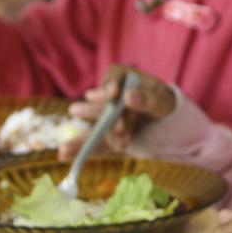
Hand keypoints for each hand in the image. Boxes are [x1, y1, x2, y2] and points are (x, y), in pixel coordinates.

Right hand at [59, 64, 176, 158]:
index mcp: (123, 78)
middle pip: (105, 105)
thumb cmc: (165, 105)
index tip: (113, 93)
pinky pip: (93, 139)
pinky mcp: (106, 132)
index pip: (113, 81)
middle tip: (122, 131)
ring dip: (97, 137)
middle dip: (111, 120)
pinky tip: (63, 154)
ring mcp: (106, 114)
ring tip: (86, 147)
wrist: (167, 121)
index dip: (109, 87)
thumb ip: (148, 100)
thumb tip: (128, 97)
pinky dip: (81, 148)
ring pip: (99, 124)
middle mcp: (110, 95)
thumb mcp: (162, 102)